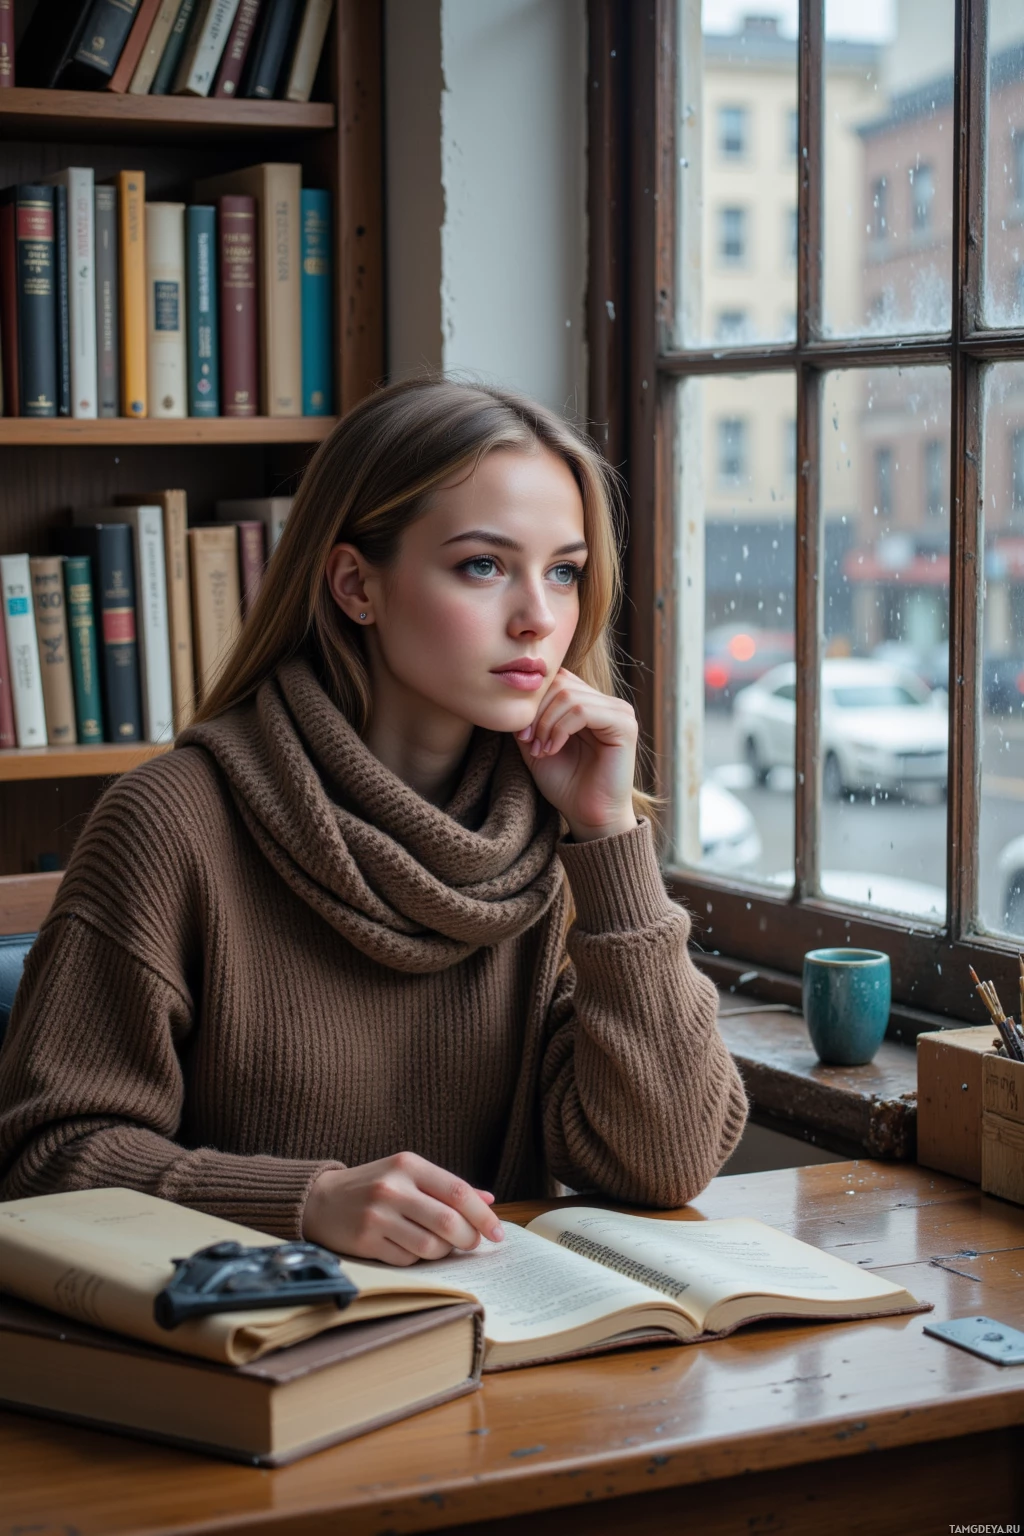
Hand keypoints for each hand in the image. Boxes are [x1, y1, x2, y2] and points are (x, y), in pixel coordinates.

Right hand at [302, 1152, 502, 1265]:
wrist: (321, 1200)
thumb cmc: (373, 1185)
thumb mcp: (408, 1174)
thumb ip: (446, 1187)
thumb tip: (488, 1200)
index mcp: (408, 1165)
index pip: (457, 1191)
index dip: (483, 1215)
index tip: (498, 1232)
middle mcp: (393, 1187)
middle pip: (449, 1222)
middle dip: (469, 1239)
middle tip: (472, 1244)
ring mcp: (378, 1215)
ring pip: (430, 1246)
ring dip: (443, 1251)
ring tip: (439, 1245)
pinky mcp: (366, 1241)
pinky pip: (408, 1259)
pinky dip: (417, 1258)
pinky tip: (410, 1247)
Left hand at [516, 668, 638, 841]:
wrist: (588, 816)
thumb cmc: (566, 784)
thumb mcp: (537, 745)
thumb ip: (529, 718)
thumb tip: (516, 696)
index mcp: (589, 703)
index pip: (556, 680)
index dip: (533, 702)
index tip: (521, 735)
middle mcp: (607, 703)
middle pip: (560, 683)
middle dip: (537, 713)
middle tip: (528, 742)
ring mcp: (619, 711)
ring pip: (569, 696)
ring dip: (546, 724)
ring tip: (541, 750)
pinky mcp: (624, 725)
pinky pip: (583, 711)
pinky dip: (561, 729)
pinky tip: (553, 750)